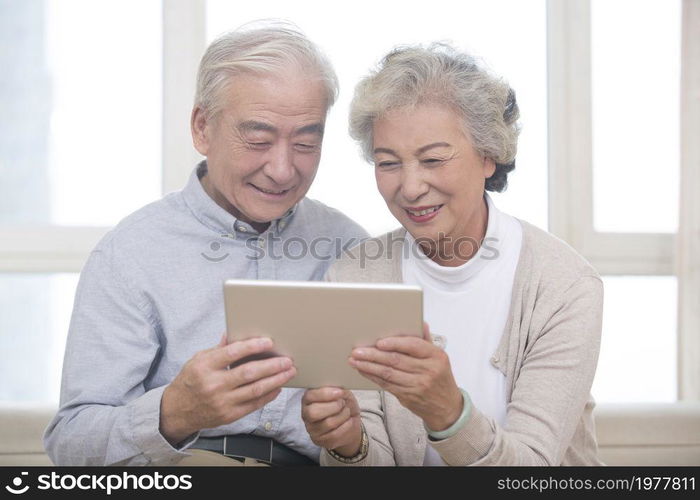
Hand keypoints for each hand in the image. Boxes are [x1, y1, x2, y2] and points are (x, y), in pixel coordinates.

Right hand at [160, 334, 295, 444]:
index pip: (232, 354)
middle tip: (287, 360)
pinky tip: (278, 387)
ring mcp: (222, 402)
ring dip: (276, 380)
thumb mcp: (198, 360)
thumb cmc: (190, 381)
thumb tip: (233, 333)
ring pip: (255, 390)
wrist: (177, 411)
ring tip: (289, 372)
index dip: (252, 347)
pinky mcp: (229, 416)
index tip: (269, 342)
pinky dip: (268, 395)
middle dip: (272, 366)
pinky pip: (254, 404)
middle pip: (248, 373)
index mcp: (205, 367)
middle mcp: (213, 385)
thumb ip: (218, 349)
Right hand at [301, 387, 361, 457]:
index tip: (339, 392)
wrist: (350, 423)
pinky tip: (349, 421)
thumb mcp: (342, 393)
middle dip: (333, 406)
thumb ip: (338, 390)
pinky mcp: (319, 441)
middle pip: (313, 412)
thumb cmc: (343, 405)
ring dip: (342, 415)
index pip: (309, 396)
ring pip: (327, 423)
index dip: (324, 394)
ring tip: (347, 411)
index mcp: (308, 399)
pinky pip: (334, 435)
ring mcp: (312, 429)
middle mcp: (306, 414)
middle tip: (342, 403)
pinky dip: (346, 426)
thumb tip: (339, 389)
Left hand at [349, 323, 462, 430]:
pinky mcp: (407, 396)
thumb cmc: (441, 379)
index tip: (379, 342)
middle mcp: (427, 371)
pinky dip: (373, 376)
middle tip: (358, 350)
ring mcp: (417, 385)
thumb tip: (420, 323)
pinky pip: (386, 384)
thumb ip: (426, 341)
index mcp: (436, 357)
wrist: (447, 408)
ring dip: (368, 366)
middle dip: (373, 355)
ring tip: (355, 360)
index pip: (413, 346)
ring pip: (388, 373)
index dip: (395, 343)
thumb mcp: (439, 359)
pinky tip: (363, 370)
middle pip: (396, 360)